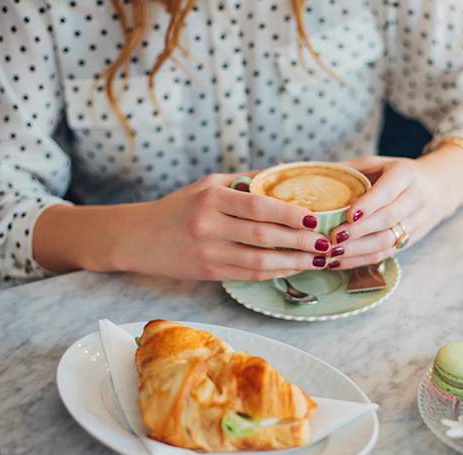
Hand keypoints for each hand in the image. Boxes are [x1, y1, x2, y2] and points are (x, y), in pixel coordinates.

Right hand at [115, 173, 332, 280]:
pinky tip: (292, 268)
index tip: (316, 218)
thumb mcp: (207, 185)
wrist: (136, 238)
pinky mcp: (208, 272)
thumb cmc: (177, 207)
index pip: (259, 206)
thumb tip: (287, 171)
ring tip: (317, 259)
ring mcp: (208, 252)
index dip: (291, 214)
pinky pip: (249, 275)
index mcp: (211, 198)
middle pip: (264, 236)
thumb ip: (246, 181)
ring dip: (293, 262)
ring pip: (259, 261)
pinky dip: (274, 272)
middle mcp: (209, 225)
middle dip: (300, 241)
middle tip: (326, 243)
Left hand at [326, 149, 462, 269]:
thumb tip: (315, 175)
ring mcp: (415, 223)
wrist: (439, 187)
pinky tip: (339, 262)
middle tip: (332, 237)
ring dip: (358, 250)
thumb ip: (351, 169)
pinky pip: (386, 254)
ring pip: (387, 241)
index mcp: (406, 175)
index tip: (348, 215)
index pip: (388, 192)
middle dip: (359, 231)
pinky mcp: (411, 241)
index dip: (369, 205)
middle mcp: (415, 199)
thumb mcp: (380, 163)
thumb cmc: (399, 173)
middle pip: (387, 220)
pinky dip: (361, 260)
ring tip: (332, 253)